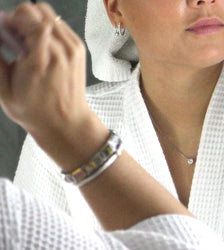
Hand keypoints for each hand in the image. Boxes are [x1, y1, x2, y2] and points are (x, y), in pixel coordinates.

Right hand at [0, 2, 106, 168]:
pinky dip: (47, 28)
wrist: (67, 125)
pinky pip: (59, 24)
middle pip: (37, 11)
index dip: (14, 20)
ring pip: (48, 14)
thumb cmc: (35, 113)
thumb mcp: (5, 91)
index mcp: (40, 60)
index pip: (29, 18)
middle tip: (17, 39)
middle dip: (22, 20)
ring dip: (34, 22)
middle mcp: (60, 51)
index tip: (8, 32)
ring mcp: (72, 48)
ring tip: (29, 43)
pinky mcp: (78, 48)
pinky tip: (42, 47)